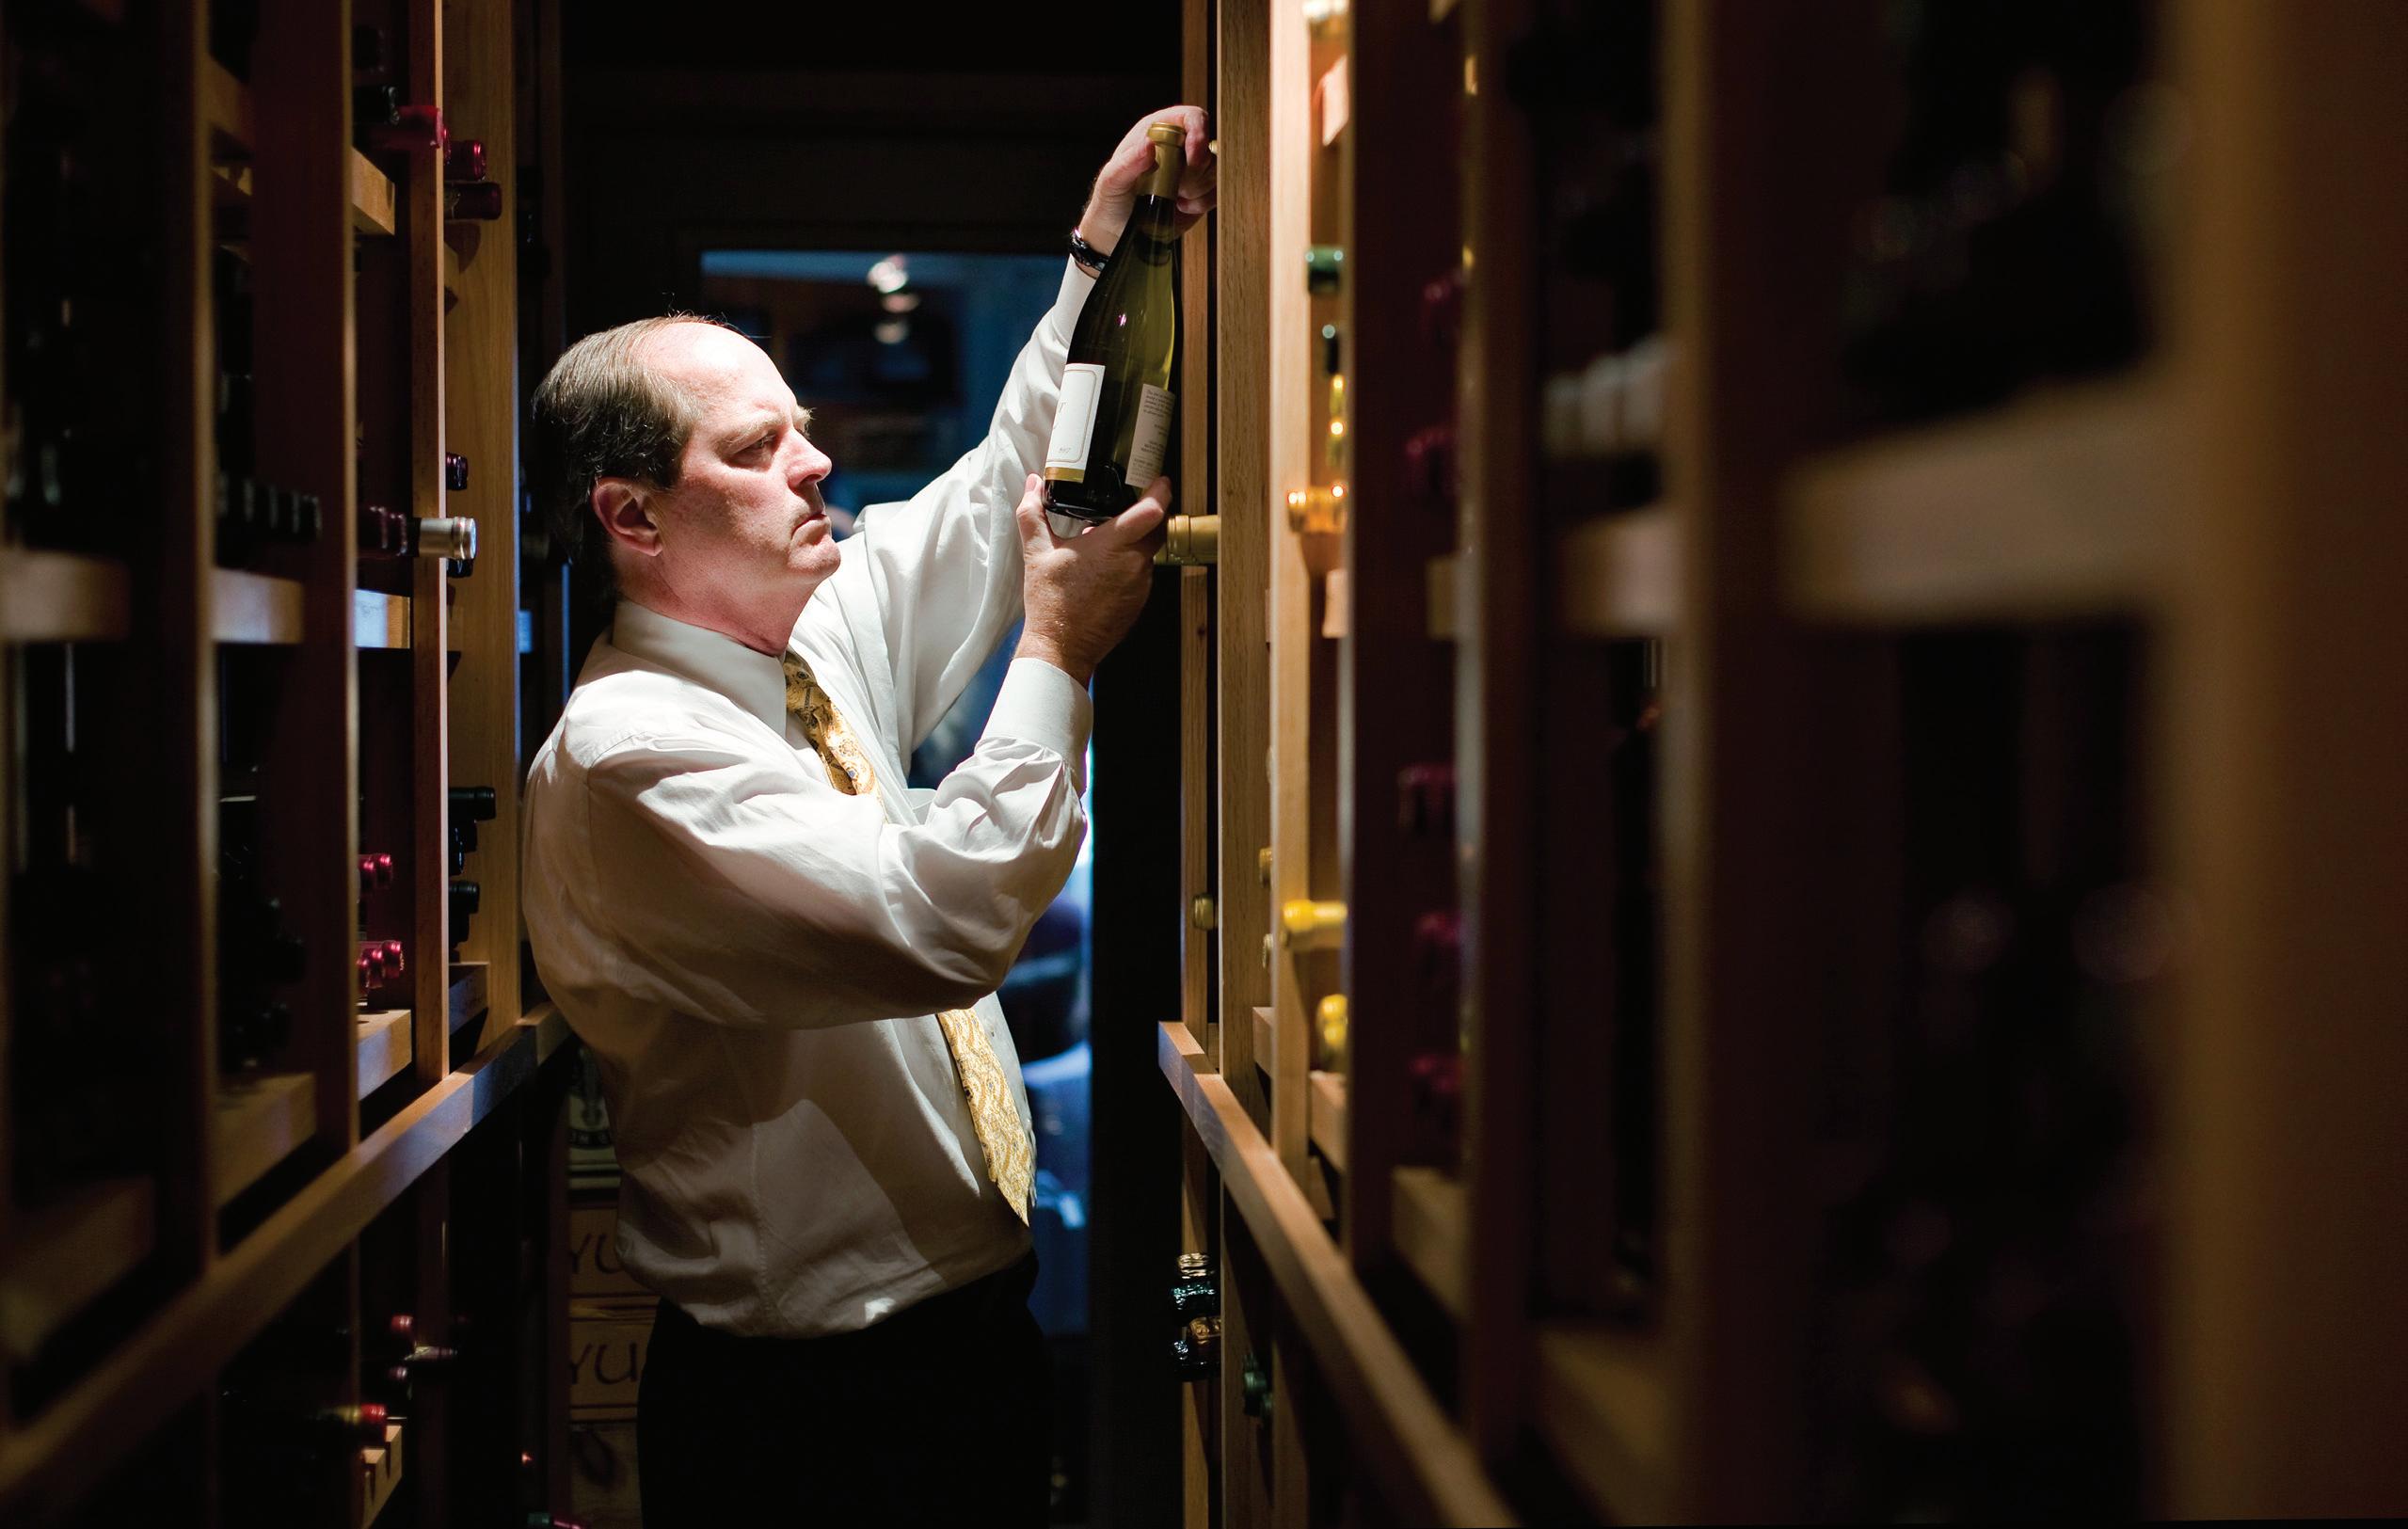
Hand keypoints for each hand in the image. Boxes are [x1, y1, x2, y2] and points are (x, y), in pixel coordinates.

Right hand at [1014, 473, 1167, 684]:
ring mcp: (1140, 585)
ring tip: (1109, 537)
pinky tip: (1107, 565)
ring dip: (1136, 541)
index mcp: (1112, 546)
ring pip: (1149, 551)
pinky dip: (1131, 563)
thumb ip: (1033, 512)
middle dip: (1151, 513)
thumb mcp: (1036, 552)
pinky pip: (1142, 573)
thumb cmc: (1050, 602)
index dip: (1161, 490)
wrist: (1060, 648)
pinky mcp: (1140, 602)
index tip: (1161, 479)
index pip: (1152, 511)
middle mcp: (1134, 564)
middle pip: (1158, 528)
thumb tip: (1033, 484)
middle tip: (1135, 502)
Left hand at [1078, 106, 1217, 257]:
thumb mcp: (1111, 182)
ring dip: (1197, 188)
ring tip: (1173, 197)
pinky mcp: (1201, 190)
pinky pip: (1217, 190)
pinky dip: (1203, 202)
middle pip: (1208, 146)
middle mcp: (1178, 145)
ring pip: (1215, 169)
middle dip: (1195, 170)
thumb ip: (1128, 163)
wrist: (1120, 231)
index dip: (1198, 133)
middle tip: (1174, 186)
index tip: (1193, 158)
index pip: (1191, 117)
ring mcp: (1192, 168)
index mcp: (1156, 131)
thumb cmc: (1112, 200)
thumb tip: (1149, 145)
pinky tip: (1181, 207)